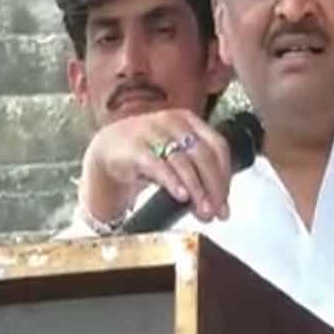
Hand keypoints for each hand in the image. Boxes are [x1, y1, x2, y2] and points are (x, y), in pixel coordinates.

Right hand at [79, 109, 232, 225]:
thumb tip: (218, 208)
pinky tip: (181, 196)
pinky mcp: (134, 147)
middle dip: (214, 187)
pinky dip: (173, 182)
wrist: (108, 151)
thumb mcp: (176, 159)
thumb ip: (198, 176)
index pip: (218, 147)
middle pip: (203, 155)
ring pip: (183, 162)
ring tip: (203, 211)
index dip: (225, 176)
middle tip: (217, 212)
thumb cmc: (148, 155)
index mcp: (189, 121)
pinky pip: (158, 165)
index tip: (225, 202)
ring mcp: (153, 132)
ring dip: (197, 190)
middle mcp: (173, 122)